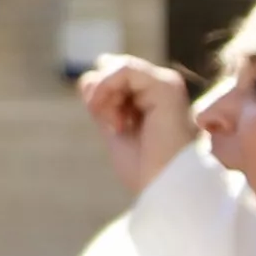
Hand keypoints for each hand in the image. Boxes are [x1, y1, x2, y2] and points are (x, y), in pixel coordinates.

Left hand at [77, 55, 201, 197]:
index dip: (100, 97)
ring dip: (104, 96)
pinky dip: (108, 89)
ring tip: (116, 125)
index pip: (113, 78)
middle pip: (111, 68)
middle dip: (100, 95)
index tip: (111, 129)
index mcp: (153, 98)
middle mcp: (162, 87)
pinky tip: (115, 117)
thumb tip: (89, 77)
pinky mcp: (166, 86)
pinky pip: (125, 69)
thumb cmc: (146, 170)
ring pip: (116, 66)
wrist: (166, 189)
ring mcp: (166, 84)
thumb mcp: (114, 131)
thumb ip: (104, 104)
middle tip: (113, 127)